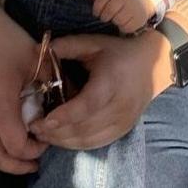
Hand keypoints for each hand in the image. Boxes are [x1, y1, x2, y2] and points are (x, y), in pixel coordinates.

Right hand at [0, 0, 47, 173]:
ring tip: (25, 151)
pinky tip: (11, 132)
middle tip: (36, 162)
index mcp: (0, 102)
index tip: (47, 141)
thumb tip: (70, 103)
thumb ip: (53, 85)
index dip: (34, 151)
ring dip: (5, 155)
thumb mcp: (36, 60)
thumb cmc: (6, 39)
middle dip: (18, 165)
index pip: (16, 145)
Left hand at [29, 30, 171, 149]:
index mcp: (111, 82)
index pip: (87, 105)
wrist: (153, 63)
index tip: (43, 121)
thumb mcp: (94, 43)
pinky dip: (78, 144)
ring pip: (91, 140)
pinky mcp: (124, 130)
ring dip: (64, 141)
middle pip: (86, 127)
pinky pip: (98, 143)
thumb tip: (39, 50)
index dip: (65, 116)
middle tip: (34, 129)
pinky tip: (62, 139)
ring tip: (43, 135)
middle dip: (57, 132)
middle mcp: (120, 106)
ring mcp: (124, 121)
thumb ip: (68, 46)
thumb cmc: (119, 51)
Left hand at [88, 0, 160, 33]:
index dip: (96, 7)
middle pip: (109, 10)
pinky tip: (123, 22)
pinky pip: (126, 27)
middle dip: (104, 16)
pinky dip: (122, 27)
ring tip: (115, 18)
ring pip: (118, 19)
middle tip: (104, 17)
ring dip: (113, 21)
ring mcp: (134, 6)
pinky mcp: (139, 17)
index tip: (96, 13)